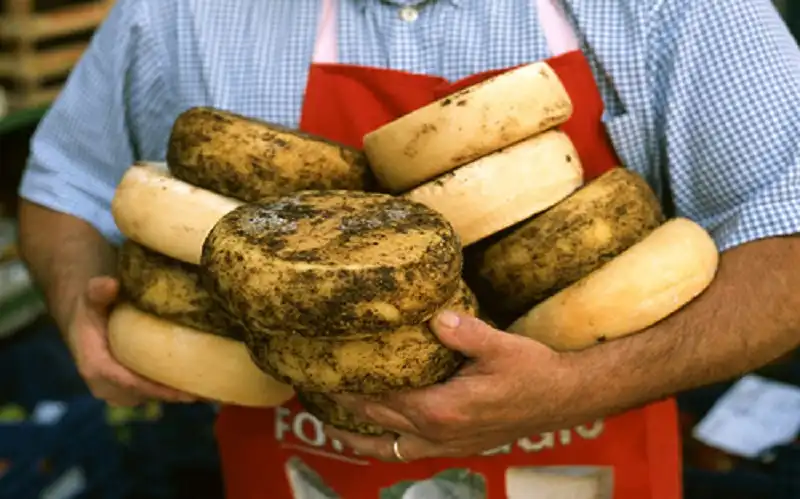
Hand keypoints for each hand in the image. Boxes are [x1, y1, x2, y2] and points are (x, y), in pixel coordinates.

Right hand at [67, 276, 196, 405]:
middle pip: (146, 395)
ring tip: (210, 392)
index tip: (185, 393)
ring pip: (152, 398)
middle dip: (176, 395)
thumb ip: (98, 292)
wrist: (84, 323)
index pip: (131, 383)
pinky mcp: (128, 391)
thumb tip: (110, 284)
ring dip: (178, 395)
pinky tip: (200, 386)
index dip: (158, 390)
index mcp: (95, 367)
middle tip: (209, 393)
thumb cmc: (91, 309)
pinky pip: (153, 395)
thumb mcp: (91, 298)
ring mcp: (117, 392)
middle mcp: (105, 386)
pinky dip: (173, 391)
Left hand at [324, 311, 587, 461]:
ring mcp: (448, 445)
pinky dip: (389, 447)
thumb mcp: (500, 346)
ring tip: (334, 428)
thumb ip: (464, 332)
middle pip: (378, 424)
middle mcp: (438, 433)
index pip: (382, 399)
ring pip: (391, 449)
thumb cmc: (533, 372)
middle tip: (317, 392)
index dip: (351, 387)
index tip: (325, 373)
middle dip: (346, 409)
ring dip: (360, 439)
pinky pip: (411, 452)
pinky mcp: (458, 447)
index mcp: (441, 409)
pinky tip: (382, 437)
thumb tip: (433, 315)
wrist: (563, 399)